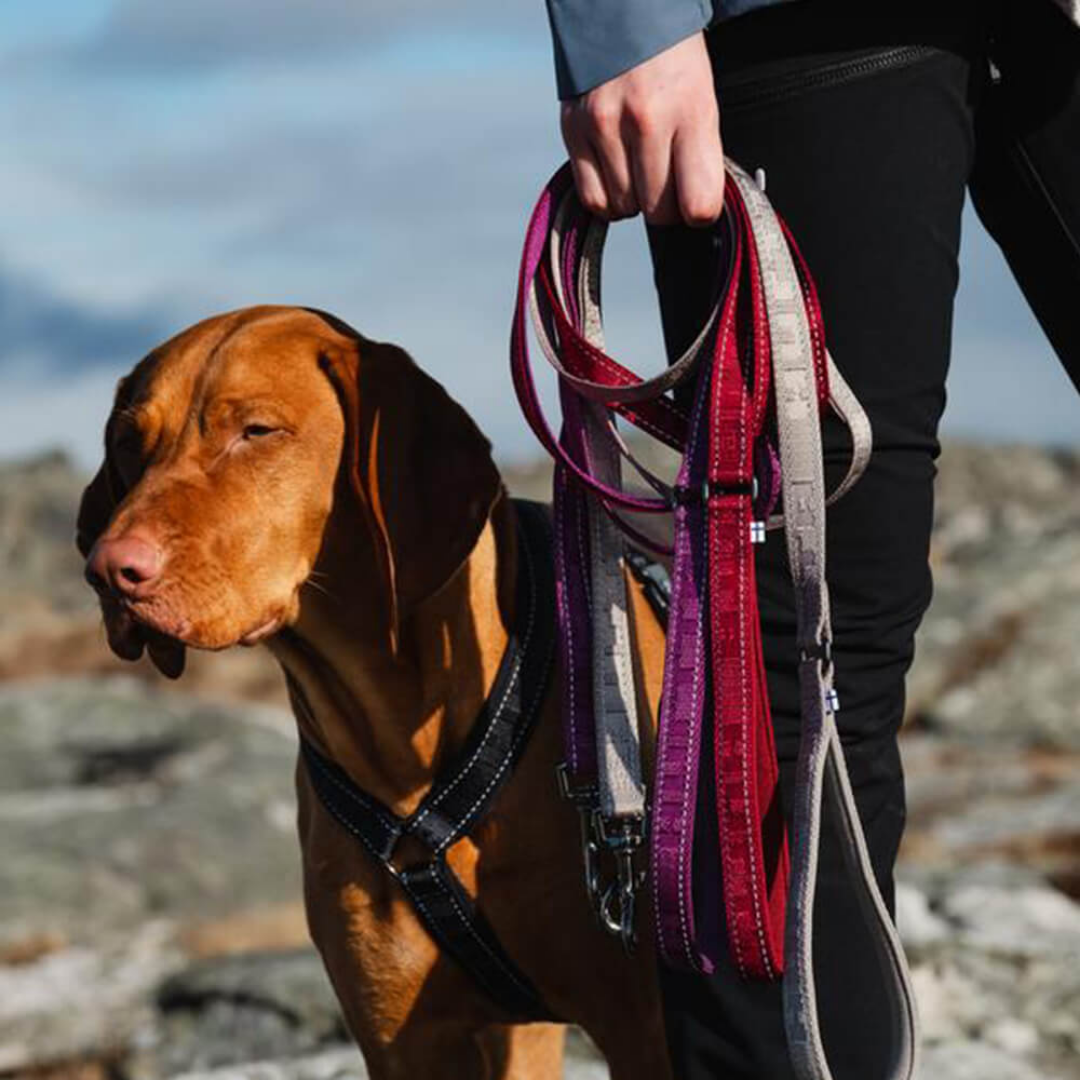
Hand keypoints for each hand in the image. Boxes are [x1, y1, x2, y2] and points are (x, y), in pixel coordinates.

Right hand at [560, 32, 724, 226]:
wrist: (625, 13)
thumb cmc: (673, 65)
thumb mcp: (703, 101)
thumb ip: (701, 156)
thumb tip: (696, 212)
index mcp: (691, 110)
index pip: (698, 203)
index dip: (700, 212)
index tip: (697, 202)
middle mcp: (646, 121)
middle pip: (658, 211)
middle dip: (666, 206)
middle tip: (668, 181)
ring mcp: (605, 126)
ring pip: (625, 208)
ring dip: (635, 199)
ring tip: (640, 167)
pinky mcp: (574, 131)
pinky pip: (594, 200)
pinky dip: (609, 199)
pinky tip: (618, 177)